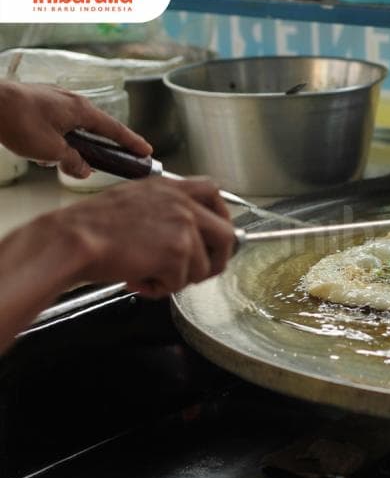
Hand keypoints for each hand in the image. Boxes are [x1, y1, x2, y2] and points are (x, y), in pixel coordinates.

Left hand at [0, 80, 151, 177]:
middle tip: (112, 160)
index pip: (115, 130)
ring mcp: (54, 99)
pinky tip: (44, 151)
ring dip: (74, 144)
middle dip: (102, 146)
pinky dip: (58, 137)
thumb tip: (83, 170)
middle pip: (96, 127)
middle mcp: (71, 101)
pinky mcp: (38, 101)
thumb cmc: (19, 121)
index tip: (146, 151)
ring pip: (73, 126)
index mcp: (81, 110)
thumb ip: (72, 162)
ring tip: (62, 162)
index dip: (132, 143)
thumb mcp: (51, 151)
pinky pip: (57, 122)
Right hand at [40, 177, 235, 297]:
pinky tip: (139, 278)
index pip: (214, 193)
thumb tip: (188, 231)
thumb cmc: (93, 224)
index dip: (222, 217)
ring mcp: (183, 227)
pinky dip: (160, 289)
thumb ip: (167, 208)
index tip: (216, 235)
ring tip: (148, 274)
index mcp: (172, 188)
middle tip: (195, 273)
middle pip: (227, 235)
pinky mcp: (177, 252)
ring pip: (203, 267)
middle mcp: (183, 204)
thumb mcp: (135, 198)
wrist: (74, 238)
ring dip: (177, 279)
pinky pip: (180, 283)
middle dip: (215, 261)